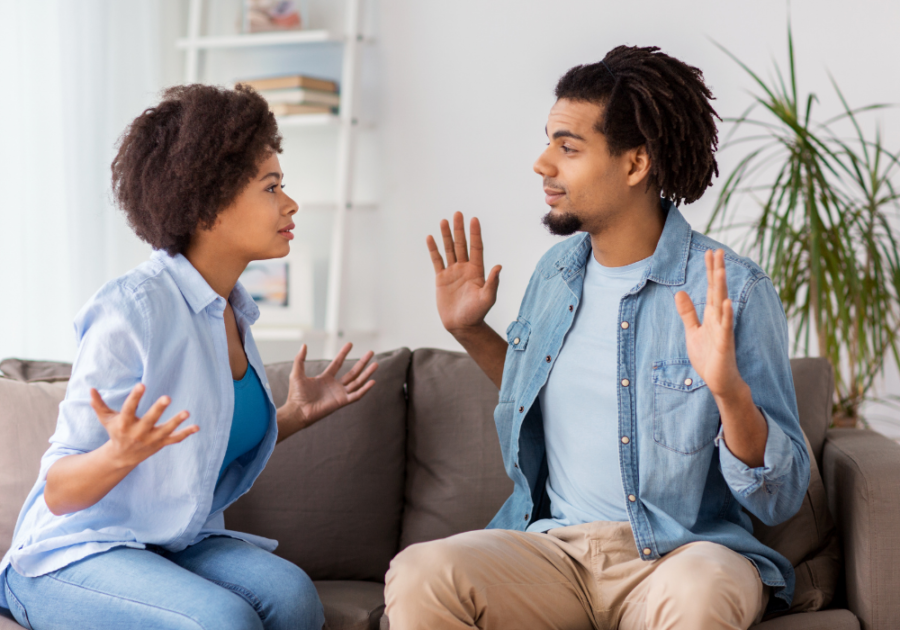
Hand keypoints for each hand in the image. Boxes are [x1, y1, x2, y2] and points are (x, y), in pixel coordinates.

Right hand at [90, 384, 197, 468]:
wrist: (121, 457)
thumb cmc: (115, 432)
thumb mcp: (106, 419)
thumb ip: (99, 405)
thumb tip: (90, 388)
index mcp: (124, 424)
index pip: (129, 409)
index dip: (135, 397)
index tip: (141, 385)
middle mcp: (138, 433)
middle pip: (149, 420)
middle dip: (157, 410)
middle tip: (167, 397)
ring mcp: (150, 439)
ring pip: (165, 430)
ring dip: (176, 422)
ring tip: (187, 412)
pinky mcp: (160, 444)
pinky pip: (175, 439)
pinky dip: (186, 434)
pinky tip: (197, 427)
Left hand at [279, 343, 377, 432]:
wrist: (298, 410)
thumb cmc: (296, 395)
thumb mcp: (297, 373)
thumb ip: (300, 359)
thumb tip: (304, 345)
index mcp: (325, 379)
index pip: (338, 363)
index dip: (343, 353)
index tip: (350, 344)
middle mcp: (335, 386)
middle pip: (352, 372)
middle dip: (362, 362)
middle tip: (371, 352)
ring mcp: (339, 394)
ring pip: (357, 382)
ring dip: (367, 373)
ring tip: (376, 364)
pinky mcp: (342, 402)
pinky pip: (356, 395)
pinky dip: (365, 389)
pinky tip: (372, 381)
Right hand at [427, 212, 500, 336]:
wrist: (462, 325)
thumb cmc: (477, 313)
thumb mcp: (488, 299)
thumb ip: (492, 283)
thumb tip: (498, 266)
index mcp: (477, 271)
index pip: (476, 248)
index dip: (475, 234)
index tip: (474, 219)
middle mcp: (465, 268)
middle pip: (462, 244)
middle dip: (460, 229)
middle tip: (458, 213)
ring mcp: (453, 272)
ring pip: (449, 249)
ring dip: (446, 235)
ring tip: (444, 221)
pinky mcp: (441, 279)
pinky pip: (437, 261)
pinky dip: (434, 249)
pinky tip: (431, 238)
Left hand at [674, 249, 745, 399]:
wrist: (719, 381)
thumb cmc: (708, 357)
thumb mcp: (693, 331)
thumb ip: (688, 313)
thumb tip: (679, 292)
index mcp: (711, 315)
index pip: (711, 288)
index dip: (710, 271)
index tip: (710, 252)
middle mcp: (718, 319)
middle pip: (717, 290)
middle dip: (717, 271)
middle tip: (719, 251)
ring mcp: (723, 330)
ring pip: (722, 305)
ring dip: (721, 288)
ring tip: (720, 270)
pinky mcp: (725, 344)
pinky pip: (726, 327)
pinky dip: (726, 315)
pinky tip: (725, 302)